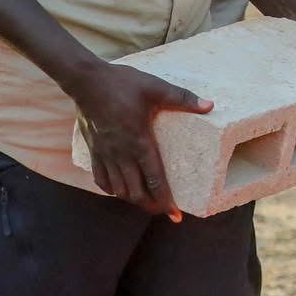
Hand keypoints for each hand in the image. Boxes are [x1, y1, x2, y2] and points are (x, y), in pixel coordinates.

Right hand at [67, 60, 211, 216]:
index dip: (165, 199)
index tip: (175, 214)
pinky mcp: (94, 150)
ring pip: (118, 188)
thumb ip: (183, 98)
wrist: (86, 81)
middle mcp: (121, 153)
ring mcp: (105, 153)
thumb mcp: (156, 87)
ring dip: (133, 199)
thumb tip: (210, 105)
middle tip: (166, 212)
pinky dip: (112, 189)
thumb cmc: (122, 83)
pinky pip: (101, 178)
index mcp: (139, 142)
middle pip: (135, 191)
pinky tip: (119, 191)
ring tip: (148, 203)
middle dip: (151, 205)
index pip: (154, 179)